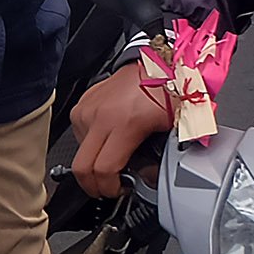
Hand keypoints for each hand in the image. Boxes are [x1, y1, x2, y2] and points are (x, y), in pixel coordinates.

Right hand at [66, 59, 166, 198]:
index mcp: (124, 123)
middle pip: (81, 167)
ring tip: (116, 155)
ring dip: (94, 161)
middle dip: (93, 186)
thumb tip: (147, 179)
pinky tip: (110, 138)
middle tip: (108, 188)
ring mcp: (88, 108)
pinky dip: (92, 143)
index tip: (119, 190)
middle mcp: (100, 115)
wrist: (158, 62)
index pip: (103, 169)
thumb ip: (161, 159)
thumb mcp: (174, 129)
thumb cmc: (168, 90)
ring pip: (79, 151)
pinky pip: (79, 134)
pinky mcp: (83, 103)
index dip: (110, 188)